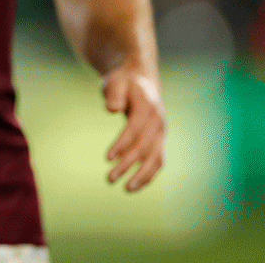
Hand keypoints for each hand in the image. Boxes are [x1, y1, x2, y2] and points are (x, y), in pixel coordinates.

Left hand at [101, 66, 165, 190]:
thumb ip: (114, 94)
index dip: (122, 144)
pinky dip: (149, 174)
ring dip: (142, 175)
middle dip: (128, 165)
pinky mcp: (159, 140)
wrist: (141, 80)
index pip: (134, 129)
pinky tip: (135, 185)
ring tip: (126, 189)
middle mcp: (158, 122)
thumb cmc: (124, 81)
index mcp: (147, 107)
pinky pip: (158, 160)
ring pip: (156, 158)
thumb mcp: (115, 81)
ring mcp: (161, 132)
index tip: (107, 158)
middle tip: (109, 179)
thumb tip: (111, 109)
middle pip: (144, 147)